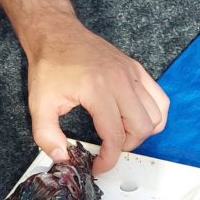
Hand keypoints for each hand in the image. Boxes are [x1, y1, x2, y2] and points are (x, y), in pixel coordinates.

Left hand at [27, 18, 169, 174]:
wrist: (56, 33)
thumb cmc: (49, 65)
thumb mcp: (39, 104)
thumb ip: (47, 136)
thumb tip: (62, 157)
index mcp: (97, 89)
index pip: (116, 135)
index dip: (109, 159)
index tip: (99, 166)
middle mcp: (120, 80)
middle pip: (141, 127)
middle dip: (126, 147)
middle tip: (108, 150)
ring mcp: (132, 73)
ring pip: (156, 115)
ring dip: (141, 132)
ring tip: (121, 136)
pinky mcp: (136, 69)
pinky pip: (160, 98)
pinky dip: (153, 115)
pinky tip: (135, 120)